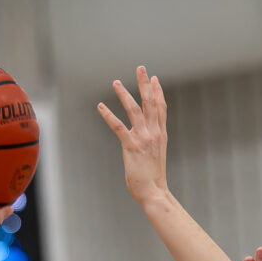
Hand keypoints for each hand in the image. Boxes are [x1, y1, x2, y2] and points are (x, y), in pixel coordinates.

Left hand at [97, 65, 168, 204]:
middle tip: (141, 68)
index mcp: (160, 135)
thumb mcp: (156, 156)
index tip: (155, 78)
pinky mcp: (131, 146)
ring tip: (116, 82)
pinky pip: (118, 126)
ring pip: (134, 110)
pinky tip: (100, 106)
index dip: (158, 92)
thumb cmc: (153, 178)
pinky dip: (108, 115)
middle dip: (145, 84)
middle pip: (150, 103)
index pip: (161, 108)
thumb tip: (146, 140)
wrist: (154, 192)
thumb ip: (152, 143)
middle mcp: (154, 133)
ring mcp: (143, 138)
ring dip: (124, 94)